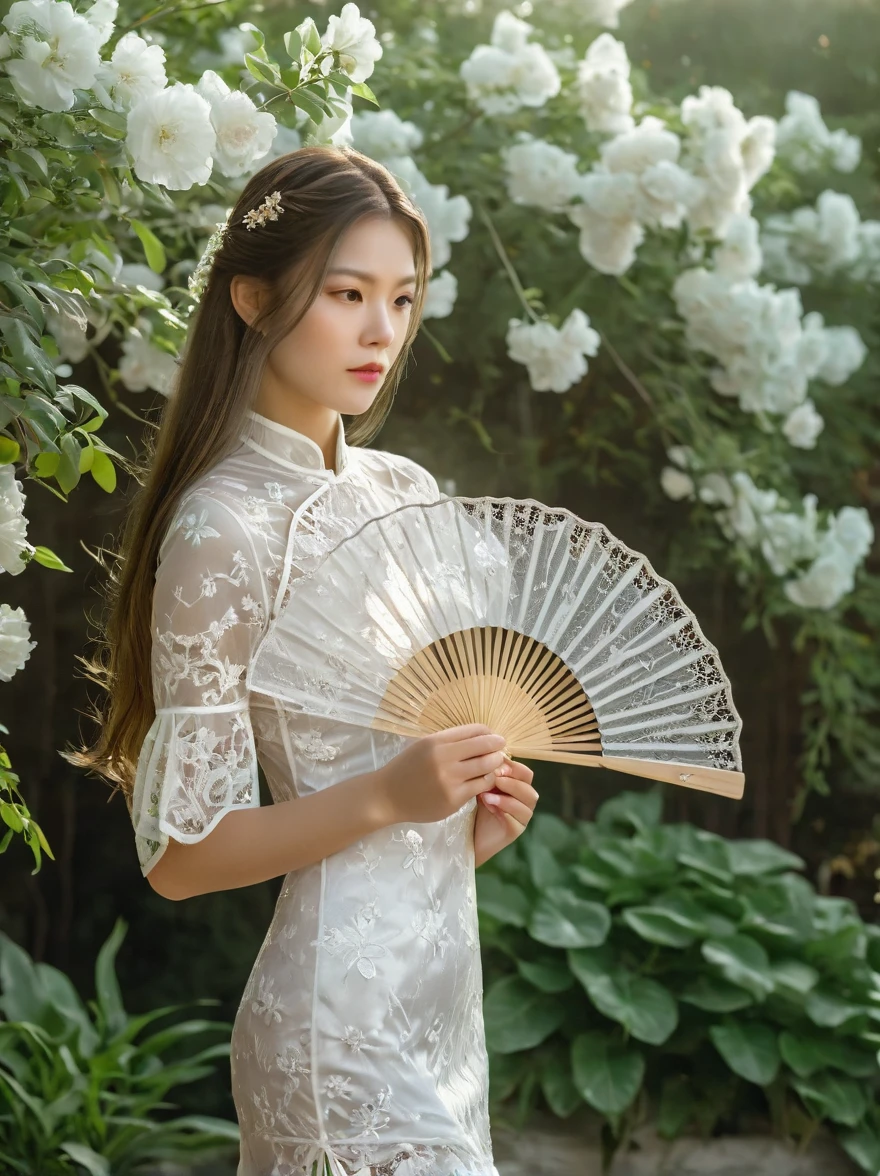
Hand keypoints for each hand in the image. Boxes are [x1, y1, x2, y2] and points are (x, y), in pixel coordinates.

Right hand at [374, 723, 507, 824]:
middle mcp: (444, 758)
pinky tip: (485, 780)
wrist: (387, 796)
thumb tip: (482, 736)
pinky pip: (481, 787)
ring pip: (487, 768)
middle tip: (501, 748)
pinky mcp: (454, 799)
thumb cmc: (407, 768)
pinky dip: (487, 781)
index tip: (492, 737)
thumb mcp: (424, 746)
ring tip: (496, 764)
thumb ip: (450, 741)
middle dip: (498, 746)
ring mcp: (450, 780)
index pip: (475, 730)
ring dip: (496, 764)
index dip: (489, 732)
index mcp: (436, 741)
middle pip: (485, 747)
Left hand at [473, 755, 537, 868]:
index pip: (525, 772)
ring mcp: (523, 816)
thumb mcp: (482, 787)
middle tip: (493, 777)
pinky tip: (488, 805)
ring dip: (508, 793)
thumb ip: (489, 775)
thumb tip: (488, 756)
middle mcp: (525, 801)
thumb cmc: (476, 808)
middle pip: (529, 784)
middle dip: (511, 779)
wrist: (469, 836)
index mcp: (519, 787)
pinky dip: (504, 808)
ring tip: (487, 793)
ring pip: (528, 799)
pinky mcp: (516, 830)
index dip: (512, 766)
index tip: (494, 763)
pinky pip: (518, 817)